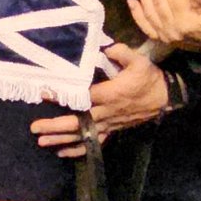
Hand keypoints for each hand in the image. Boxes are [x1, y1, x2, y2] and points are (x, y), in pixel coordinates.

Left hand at [29, 44, 170, 158]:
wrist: (165, 97)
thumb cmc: (149, 77)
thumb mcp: (139, 61)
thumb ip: (121, 53)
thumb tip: (106, 47)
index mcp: (110, 95)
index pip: (82, 97)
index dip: (63, 97)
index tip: (45, 94)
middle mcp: (106, 112)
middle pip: (77, 122)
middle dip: (55, 126)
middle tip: (35, 128)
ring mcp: (108, 124)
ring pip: (82, 136)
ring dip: (61, 140)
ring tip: (41, 142)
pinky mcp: (112, 130)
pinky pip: (94, 143)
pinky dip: (77, 150)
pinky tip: (62, 152)